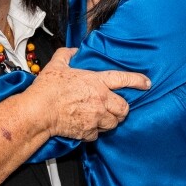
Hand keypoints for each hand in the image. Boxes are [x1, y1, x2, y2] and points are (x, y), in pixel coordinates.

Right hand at [28, 49, 149, 140]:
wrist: (39, 111)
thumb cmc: (47, 89)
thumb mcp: (56, 65)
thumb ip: (67, 55)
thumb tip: (72, 51)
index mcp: (96, 82)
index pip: (123, 79)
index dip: (137, 81)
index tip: (146, 83)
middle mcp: (100, 100)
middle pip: (124, 108)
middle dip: (122, 109)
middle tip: (116, 109)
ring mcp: (96, 117)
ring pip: (114, 123)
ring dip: (110, 121)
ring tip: (100, 118)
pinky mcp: (88, 131)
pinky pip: (98, 135)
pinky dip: (94, 132)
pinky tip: (86, 127)